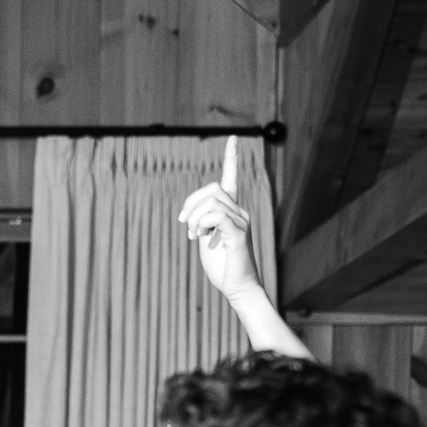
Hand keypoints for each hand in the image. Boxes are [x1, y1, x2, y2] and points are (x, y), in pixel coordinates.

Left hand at [177, 135, 260, 303]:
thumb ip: (201, 223)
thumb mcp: (206, 240)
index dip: (231, 157)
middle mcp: (239, 211)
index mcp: (231, 211)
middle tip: (186, 226)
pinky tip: (200, 238)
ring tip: (193, 236)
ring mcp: (241, 221)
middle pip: (212, 188)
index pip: (231, 178)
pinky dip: (202, 224)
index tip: (233, 138)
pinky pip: (216, 216)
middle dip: (191, 203)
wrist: (237, 288)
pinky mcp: (238, 234)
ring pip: (212, 201)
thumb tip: (191, 214)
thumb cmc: (222, 267)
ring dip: (194, 218)